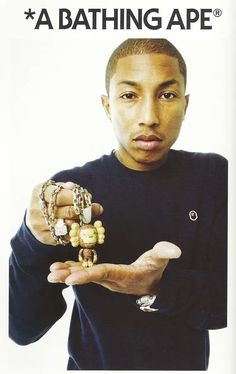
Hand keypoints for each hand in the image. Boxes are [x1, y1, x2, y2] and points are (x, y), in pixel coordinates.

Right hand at [26, 182, 102, 245]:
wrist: (35, 214)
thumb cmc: (50, 198)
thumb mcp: (56, 188)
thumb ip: (69, 189)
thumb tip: (84, 194)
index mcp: (38, 193)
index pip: (60, 196)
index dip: (77, 198)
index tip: (88, 198)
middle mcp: (35, 209)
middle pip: (67, 212)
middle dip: (85, 211)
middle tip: (97, 209)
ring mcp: (38, 224)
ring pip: (68, 226)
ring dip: (81, 222)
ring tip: (87, 218)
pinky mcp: (42, 236)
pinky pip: (63, 237)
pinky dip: (73, 233)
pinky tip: (77, 228)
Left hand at [47, 241, 180, 294]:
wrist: (153, 285)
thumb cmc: (155, 270)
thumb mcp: (160, 260)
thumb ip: (165, 252)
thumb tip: (175, 250)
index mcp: (124, 275)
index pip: (105, 273)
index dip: (88, 275)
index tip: (71, 278)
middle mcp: (112, 280)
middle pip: (89, 277)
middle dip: (70, 276)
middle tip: (52, 275)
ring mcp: (106, 279)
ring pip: (84, 276)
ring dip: (67, 274)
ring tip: (51, 273)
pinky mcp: (103, 276)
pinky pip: (85, 273)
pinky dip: (72, 270)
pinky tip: (59, 268)